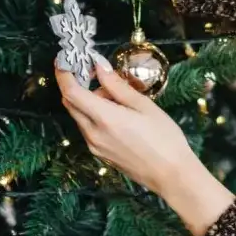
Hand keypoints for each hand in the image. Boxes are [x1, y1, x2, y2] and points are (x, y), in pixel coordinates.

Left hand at [55, 57, 232, 235]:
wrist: (171, 175)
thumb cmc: (164, 138)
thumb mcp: (144, 106)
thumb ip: (118, 86)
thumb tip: (100, 67)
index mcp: (104, 118)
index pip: (71, 92)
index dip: (64, 74)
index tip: (65, 60)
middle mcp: (93, 133)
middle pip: (70, 103)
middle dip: (77, 85)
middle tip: (95, 73)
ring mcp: (95, 146)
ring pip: (80, 116)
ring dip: (89, 101)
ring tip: (117, 97)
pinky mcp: (100, 154)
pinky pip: (88, 129)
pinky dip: (94, 115)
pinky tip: (117, 114)